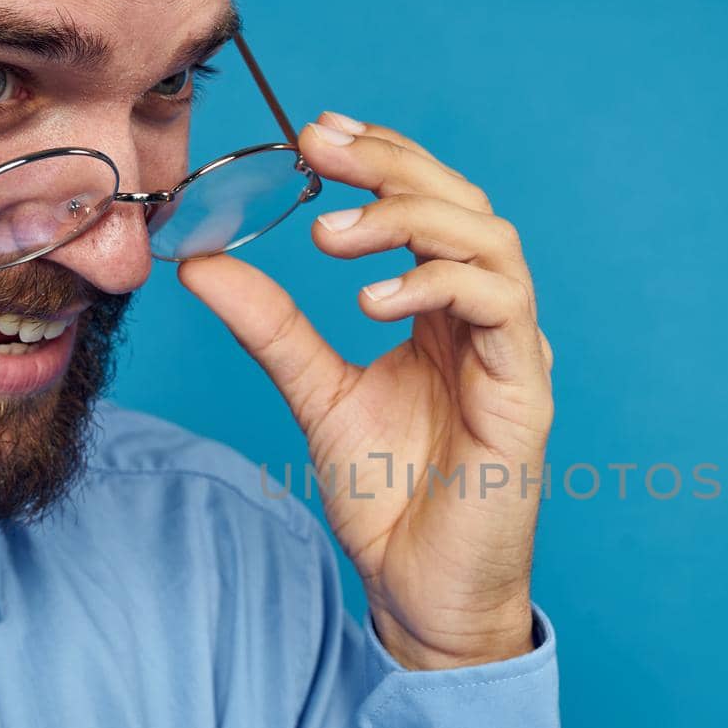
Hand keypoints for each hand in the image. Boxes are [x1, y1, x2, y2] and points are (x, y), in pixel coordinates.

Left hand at [179, 112, 553, 670]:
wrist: (422, 591)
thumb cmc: (388, 499)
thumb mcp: (316, 394)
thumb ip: (272, 326)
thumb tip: (201, 260)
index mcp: (442, 314)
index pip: (427, 207)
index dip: (380, 159)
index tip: (313, 135)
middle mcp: (484, 321)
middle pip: (462, 205)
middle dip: (393, 166)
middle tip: (320, 148)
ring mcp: (511, 352)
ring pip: (490, 242)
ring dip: (412, 219)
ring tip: (333, 236)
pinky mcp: (526, 392)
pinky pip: (501, 309)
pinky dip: (439, 286)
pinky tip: (373, 301)